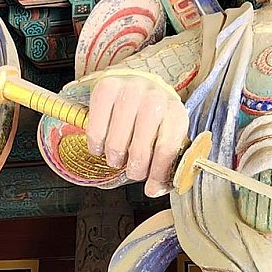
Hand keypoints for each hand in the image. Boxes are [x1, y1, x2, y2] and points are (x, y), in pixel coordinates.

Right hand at [85, 73, 188, 196]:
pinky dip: (96, 145)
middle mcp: (155, 98)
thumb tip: (152, 190)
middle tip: (132, 170)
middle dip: (134, 169)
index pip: (167, 149)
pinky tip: (101, 145)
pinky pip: (96, 130)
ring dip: (114, 159)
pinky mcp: (106, 87)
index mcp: (175, 112)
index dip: (157, 173)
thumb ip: (164, 165)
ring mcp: (129, 90)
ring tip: (117, 157)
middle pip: (139, 150)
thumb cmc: (153, 117)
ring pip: (116, 143)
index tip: (150, 186)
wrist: (137, 82)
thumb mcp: (166, 135)